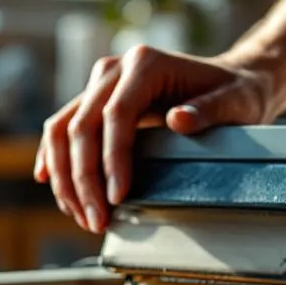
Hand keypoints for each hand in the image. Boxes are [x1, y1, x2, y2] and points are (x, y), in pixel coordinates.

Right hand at [34, 45, 274, 233]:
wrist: (230, 79)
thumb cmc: (235, 92)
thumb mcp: (236, 102)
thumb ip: (210, 110)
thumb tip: (179, 120)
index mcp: (145, 63)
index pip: (116, 115)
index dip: (111, 160)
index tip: (117, 198)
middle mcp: (115, 68)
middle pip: (81, 124)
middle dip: (84, 179)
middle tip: (97, 220)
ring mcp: (101, 83)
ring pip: (63, 128)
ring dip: (65, 176)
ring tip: (81, 215)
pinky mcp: (95, 100)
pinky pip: (63, 127)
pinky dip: (54, 156)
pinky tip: (49, 182)